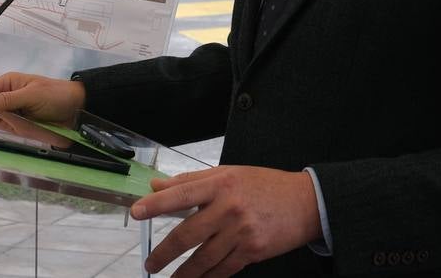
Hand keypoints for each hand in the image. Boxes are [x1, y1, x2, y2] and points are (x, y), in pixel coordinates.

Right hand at [0, 72, 84, 127]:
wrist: (78, 108)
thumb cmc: (55, 95)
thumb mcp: (32, 95)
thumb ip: (7, 100)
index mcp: (9, 83)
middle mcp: (8, 96)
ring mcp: (13, 110)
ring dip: (4, 122)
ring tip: (20, 122)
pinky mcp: (20, 122)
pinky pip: (8, 126)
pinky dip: (12, 128)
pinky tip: (21, 128)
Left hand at [131, 166, 321, 276]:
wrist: (304, 202)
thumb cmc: (264, 185)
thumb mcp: (229, 173)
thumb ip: (192, 181)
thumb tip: (157, 185)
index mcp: (221, 183)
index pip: (181, 194)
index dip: (156, 204)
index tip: (136, 213)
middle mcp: (229, 207)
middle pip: (187, 234)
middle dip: (164, 253)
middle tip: (151, 264)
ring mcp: (241, 232)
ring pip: (203, 259)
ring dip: (183, 273)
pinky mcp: (252, 251)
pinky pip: (223, 269)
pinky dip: (208, 277)